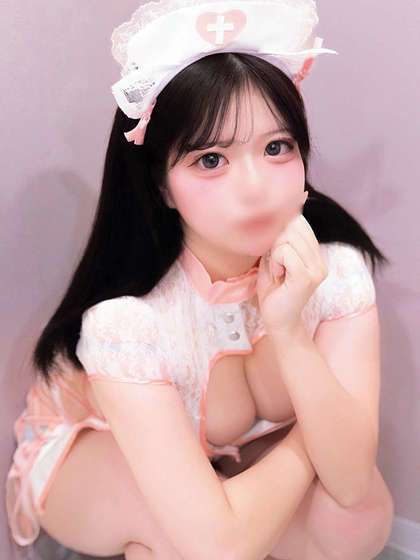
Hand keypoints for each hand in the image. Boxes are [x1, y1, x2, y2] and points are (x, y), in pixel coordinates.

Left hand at [255, 208, 327, 335]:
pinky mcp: (307, 277)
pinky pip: (285, 252)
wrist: (277, 322)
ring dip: (274, 253)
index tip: (274, 251)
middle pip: (293, 226)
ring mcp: (317, 268)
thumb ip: (277, 239)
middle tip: (275, 264)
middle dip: (275, 241)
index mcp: (314, 253)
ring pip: (287, 238)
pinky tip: (278, 276)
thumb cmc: (273, 292)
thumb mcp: (273, 259)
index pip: (299, 221)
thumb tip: (274, 213)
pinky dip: (275, 262)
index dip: (280, 228)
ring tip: (278, 271)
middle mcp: (320, 259)